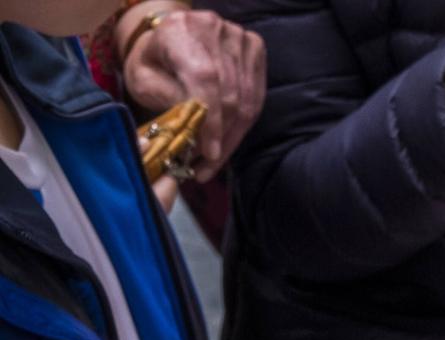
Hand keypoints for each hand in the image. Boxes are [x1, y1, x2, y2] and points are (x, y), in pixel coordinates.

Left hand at [119, 6, 265, 180]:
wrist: (169, 39)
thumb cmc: (154, 63)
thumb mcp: (144, 83)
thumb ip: (167, 102)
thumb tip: (194, 133)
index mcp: (180, 29)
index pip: (205, 78)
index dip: (211, 120)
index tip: (209, 153)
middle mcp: (212, 26)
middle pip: (229, 94)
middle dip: (219, 137)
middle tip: (205, 165)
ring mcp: (237, 36)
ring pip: (246, 101)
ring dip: (232, 137)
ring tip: (214, 160)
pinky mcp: (253, 48)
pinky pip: (256, 98)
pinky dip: (243, 125)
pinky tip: (227, 141)